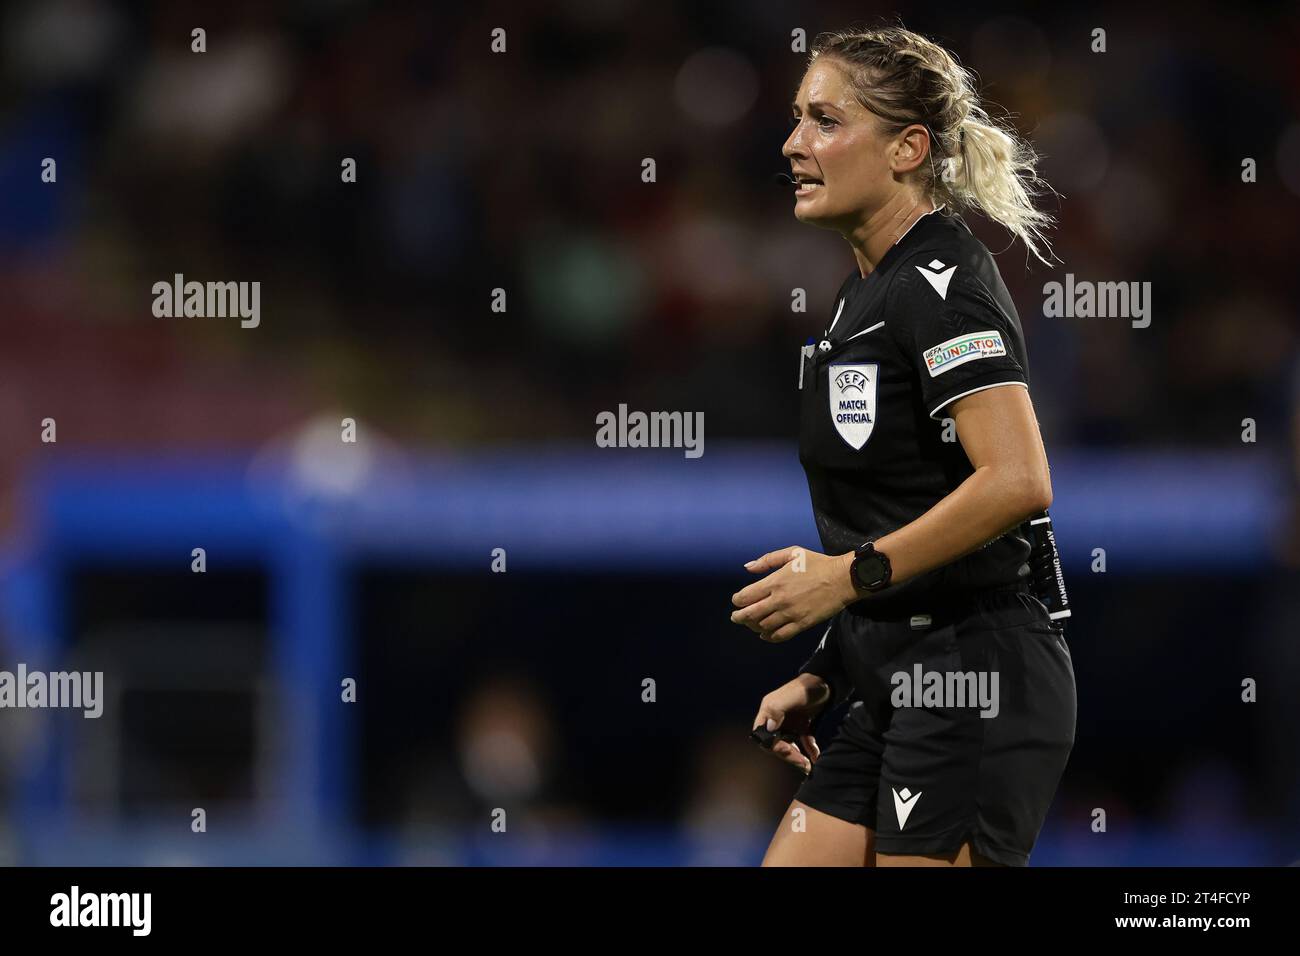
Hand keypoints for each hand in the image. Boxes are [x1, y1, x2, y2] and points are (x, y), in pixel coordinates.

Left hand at [731, 545, 856, 642]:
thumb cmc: (817, 564)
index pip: (746, 596)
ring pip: (763, 626)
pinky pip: (780, 635)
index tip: (737, 601)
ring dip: (753, 626)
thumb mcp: (792, 553)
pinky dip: (769, 637)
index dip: (737, 601)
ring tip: (751, 624)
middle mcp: (780, 600)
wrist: (843, 579)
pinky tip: (765, 634)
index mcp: (775, 581)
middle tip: (735, 617)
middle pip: (750, 614)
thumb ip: (767, 560)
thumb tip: (747, 567)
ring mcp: (791, 614)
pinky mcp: (802, 624)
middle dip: (739, 617)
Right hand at [752, 675, 828, 774]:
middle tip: (802, 765)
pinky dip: (809, 750)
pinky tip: (817, 757)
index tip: (790, 752)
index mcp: (769, 711)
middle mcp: (776, 718)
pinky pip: (803, 741)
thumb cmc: (807, 687)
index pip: (764, 735)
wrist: (827, 682)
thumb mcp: (792, 696)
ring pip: (789, 744)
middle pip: (776, 743)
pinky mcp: (802, 724)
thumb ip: (777, 709)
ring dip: (797, 756)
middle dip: (788, 755)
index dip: (774, 746)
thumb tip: (768, 728)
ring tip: (809, 766)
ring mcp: (789, 722)